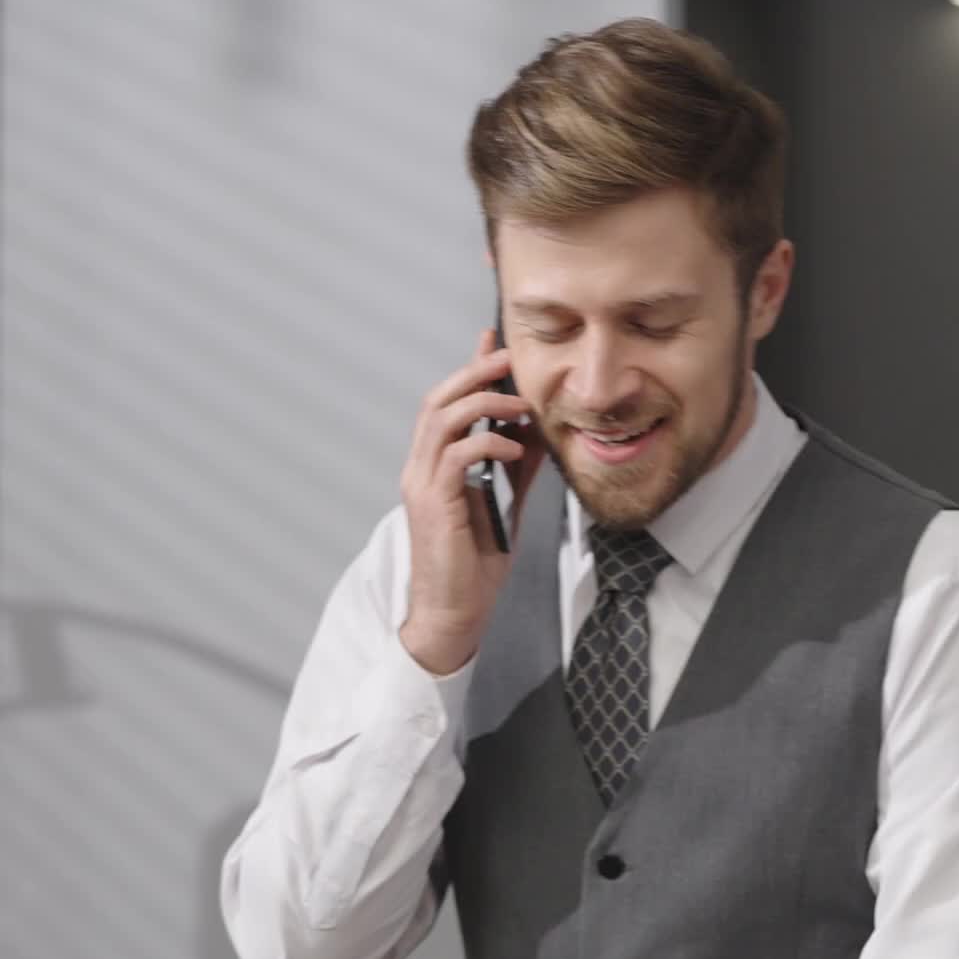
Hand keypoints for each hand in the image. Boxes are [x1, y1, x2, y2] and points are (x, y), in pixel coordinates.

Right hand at [399, 329, 542, 676]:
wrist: (453, 614)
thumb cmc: (474, 568)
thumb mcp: (505, 507)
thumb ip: (517, 471)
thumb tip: (538, 434)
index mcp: (432, 468)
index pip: (445, 405)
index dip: (468, 371)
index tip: (495, 344)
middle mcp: (420, 470)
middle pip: (438, 400)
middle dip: (474, 373)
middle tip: (509, 358)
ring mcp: (422, 485)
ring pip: (443, 419)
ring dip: (485, 403)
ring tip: (519, 405)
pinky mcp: (433, 503)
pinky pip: (457, 455)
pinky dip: (489, 444)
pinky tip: (515, 449)